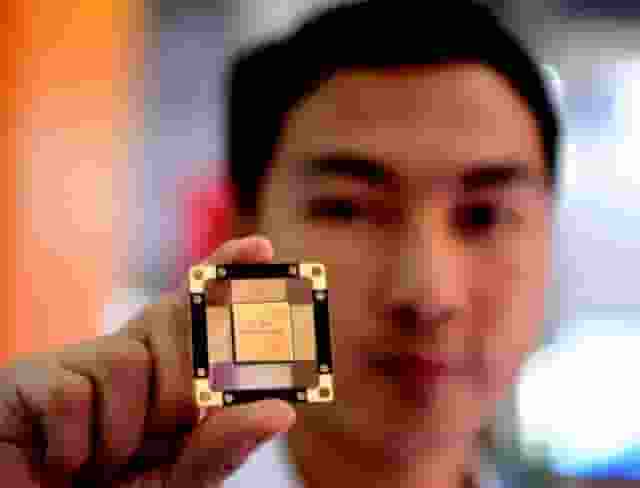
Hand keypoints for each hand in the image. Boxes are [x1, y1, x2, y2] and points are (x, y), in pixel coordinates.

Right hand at [0, 236, 296, 486]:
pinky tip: (62, 462)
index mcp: (163, 376)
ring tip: (101, 464)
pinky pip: (73, 391)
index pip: (199, 312)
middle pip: (176, 324)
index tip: (260, 248)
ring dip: (125, 431)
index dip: (225, 274)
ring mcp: (75, 362)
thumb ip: (222, 447)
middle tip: (162, 439)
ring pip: (129, 358)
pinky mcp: (26, 377)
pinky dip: (75, 446)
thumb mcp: (178, 480)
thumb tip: (282, 411)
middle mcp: (126, 357)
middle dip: (184, 391)